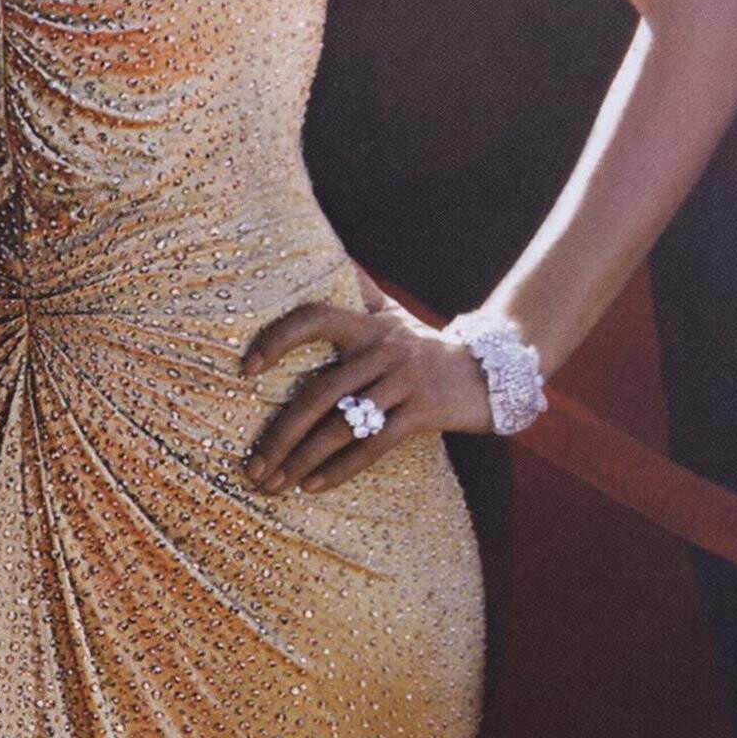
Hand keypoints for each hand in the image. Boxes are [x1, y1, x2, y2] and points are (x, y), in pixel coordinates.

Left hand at [244, 287, 494, 493]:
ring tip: (273, 484)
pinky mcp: (424, 412)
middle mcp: (383, 349)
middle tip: (251, 466)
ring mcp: (405, 381)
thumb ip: (357, 289)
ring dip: (302, 459)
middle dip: (280, 433)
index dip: (278, 338)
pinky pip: (375, 445)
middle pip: (320, 392)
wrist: (490, 372)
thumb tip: (320, 250)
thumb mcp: (391, 313)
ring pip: (342, 425)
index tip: (246, 369)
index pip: (315, 319)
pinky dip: (341, 469)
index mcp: (367, 324)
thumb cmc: (422, 346)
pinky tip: (314, 486)